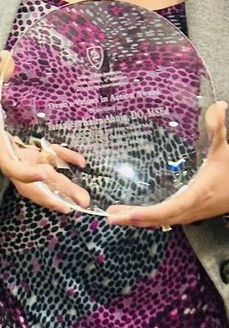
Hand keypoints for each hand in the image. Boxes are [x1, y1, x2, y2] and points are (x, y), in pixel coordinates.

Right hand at [0, 51, 90, 214]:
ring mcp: (21, 159)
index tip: (43, 173)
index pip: (11, 166)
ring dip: (62, 190)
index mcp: (0, 146)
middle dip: (52, 195)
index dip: (25, 173)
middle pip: (31, 184)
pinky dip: (63, 163)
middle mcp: (12, 158)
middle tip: (77, 204)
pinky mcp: (28, 156)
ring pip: (41, 181)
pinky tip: (80, 163)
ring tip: (84, 200)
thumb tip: (6, 55)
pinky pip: (47, 164)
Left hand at [106, 100, 228, 228]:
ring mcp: (192, 213)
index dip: (150, 214)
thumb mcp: (224, 149)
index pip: (171, 208)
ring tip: (114, 216)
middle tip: (110, 217)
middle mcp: (193, 208)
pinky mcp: (191, 213)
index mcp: (198, 194)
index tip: (130, 215)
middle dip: (135, 219)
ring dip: (139, 220)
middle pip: (161, 219)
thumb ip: (218, 129)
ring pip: (163, 221)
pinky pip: (167, 219)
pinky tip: (136, 215)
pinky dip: (150, 219)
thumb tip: (219, 106)